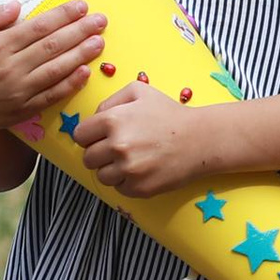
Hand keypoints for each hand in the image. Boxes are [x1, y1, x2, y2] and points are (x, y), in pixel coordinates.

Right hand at [0, 0, 105, 148]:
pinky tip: (86, 72)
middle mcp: (11, 68)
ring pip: (57, 69)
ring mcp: (20, 90)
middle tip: (101, 20)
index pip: (37, 27)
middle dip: (80, 31)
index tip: (81, 6)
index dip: (62, 15)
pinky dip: (70, 84)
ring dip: (81, 55)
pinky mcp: (26, 109)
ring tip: (100, 42)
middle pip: (52, 46)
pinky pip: (53, 95)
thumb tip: (16, 5)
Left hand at [77, 79, 210, 196]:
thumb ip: (110, 100)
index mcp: (113, 120)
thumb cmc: (169, 114)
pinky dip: (127, 181)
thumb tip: (93, 119)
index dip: (90, 136)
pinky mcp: (139, 188)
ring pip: (101, 176)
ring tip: (131, 159)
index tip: (102, 136)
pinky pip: (119, 188)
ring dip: (111, 169)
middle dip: (99, 153)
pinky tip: (142, 169)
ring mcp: (129, 170)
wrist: (200, 139)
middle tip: (119, 148)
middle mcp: (118, 146)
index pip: (80, 136)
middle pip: (88, 158)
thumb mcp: (139, 91)